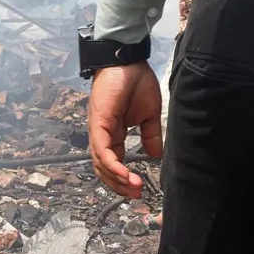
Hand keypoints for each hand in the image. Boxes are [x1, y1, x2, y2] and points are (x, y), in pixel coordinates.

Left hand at [88, 62, 162, 198]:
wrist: (127, 59)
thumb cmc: (135, 82)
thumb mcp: (147, 114)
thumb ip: (149, 135)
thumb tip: (155, 155)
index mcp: (112, 133)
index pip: (113, 162)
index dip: (122, 177)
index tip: (138, 188)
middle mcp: (101, 134)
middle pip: (103, 168)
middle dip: (118, 184)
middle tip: (135, 194)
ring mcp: (98, 129)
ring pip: (100, 163)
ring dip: (116, 179)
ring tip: (133, 188)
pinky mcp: (98, 123)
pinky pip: (102, 151)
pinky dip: (112, 165)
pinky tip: (125, 174)